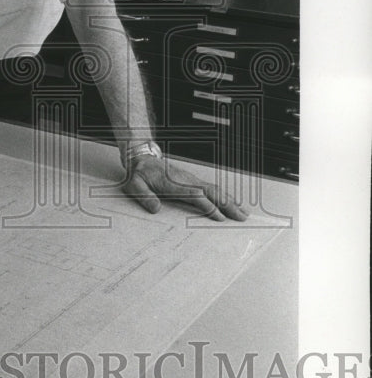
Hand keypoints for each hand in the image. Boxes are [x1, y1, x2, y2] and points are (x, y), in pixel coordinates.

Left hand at [123, 155, 248, 221]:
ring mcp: (191, 180)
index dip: (207, 206)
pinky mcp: (193, 181)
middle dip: (228, 205)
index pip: (194, 196)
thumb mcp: (134, 186)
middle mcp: (186, 181)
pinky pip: (212, 188)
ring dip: (230, 201)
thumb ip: (144, 197)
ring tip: (243, 212)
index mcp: (173, 184)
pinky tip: (233, 203)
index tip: (219, 217)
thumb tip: (155, 208)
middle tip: (241, 217)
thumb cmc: (139, 175)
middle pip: (211, 192)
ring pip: (215, 189)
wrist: (142, 159)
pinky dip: (225, 195)